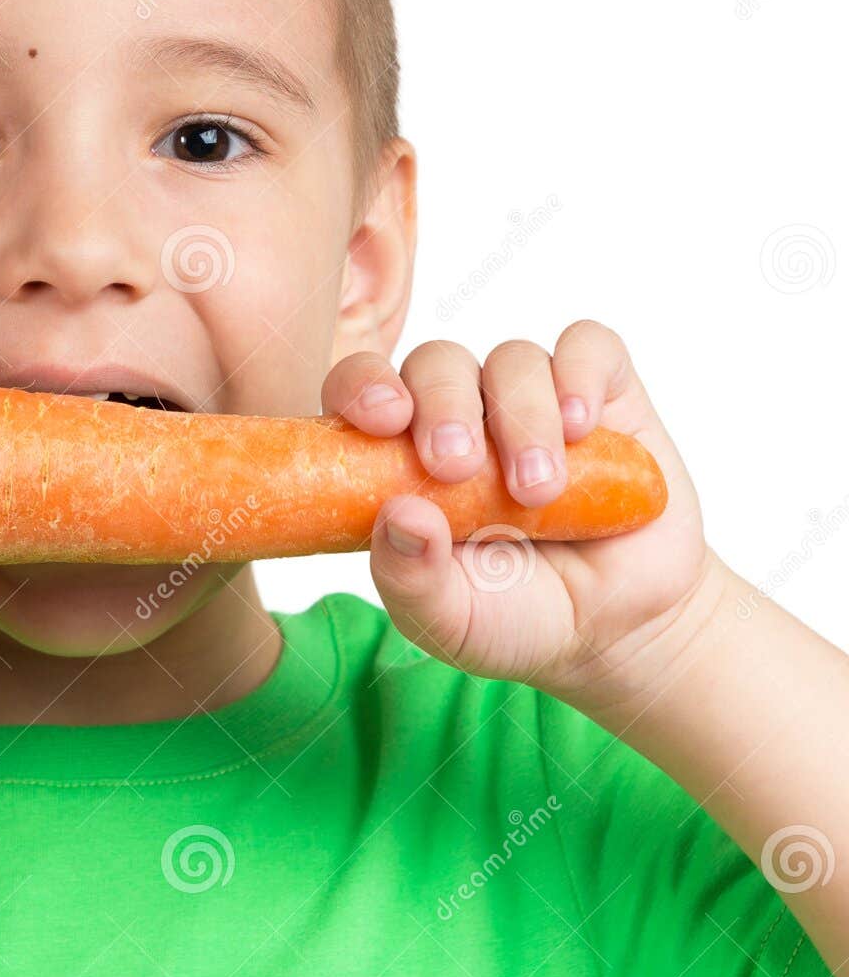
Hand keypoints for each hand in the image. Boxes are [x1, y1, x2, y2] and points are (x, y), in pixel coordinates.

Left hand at [322, 321, 716, 710]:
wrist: (617, 629)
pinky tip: (581, 425)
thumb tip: (398, 517)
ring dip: (521, 418)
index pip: (361, 391)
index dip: (362, 388)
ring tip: (538, 491)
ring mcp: (529, 400)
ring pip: (511, 361)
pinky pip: (588, 346)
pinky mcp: (604, 394)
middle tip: (458, 468)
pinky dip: (581, 374)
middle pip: (436, 364)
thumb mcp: (450, 619)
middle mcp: (460, 413)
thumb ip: (412, 578)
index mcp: (400, 454)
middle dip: (443, 406)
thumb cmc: (513, 616)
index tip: (383, 421)